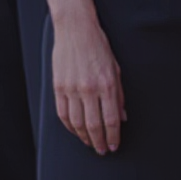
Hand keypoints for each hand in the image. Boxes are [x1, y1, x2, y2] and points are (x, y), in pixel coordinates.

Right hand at [51, 7, 123, 153]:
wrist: (76, 29)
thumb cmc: (97, 46)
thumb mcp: (116, 70)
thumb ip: (119, 95)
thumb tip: (122, 117)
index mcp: (107, 85)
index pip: (111, 120)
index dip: (113, 137)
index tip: (113, 145)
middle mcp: (89, 89)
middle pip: (94, 125)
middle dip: (99, 142)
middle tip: (101, 150)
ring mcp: (72, 88)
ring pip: (77, 122)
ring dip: (84, 137)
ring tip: (89, 142)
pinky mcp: (59, 86)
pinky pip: (62, 113)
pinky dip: (69, 125)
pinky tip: (75, 130)